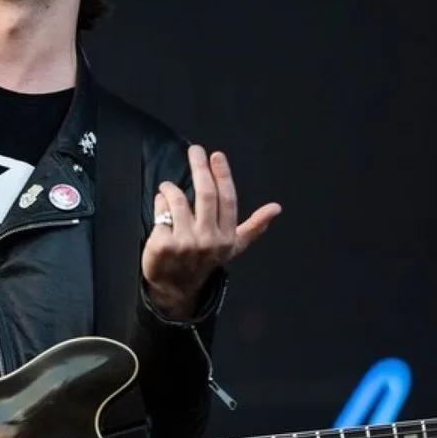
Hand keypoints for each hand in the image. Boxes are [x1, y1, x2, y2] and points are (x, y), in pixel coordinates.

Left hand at [142, 145, 281, 317]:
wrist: (176, 287)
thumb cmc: (204, 260)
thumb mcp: (232, 246)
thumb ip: (253, 226)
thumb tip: (277, 207)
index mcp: (227, 237)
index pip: (227, 200)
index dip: (222, 175)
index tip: (216, 155)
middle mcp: (209, 240)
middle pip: (206, 195)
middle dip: (200, 168)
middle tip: (195, 150)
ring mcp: (186, 243)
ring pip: (179, 201)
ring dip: (171, 188)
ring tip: (167, 187)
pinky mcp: (164, 245)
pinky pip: (161, 212)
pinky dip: (159, 202)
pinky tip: (160, 205)